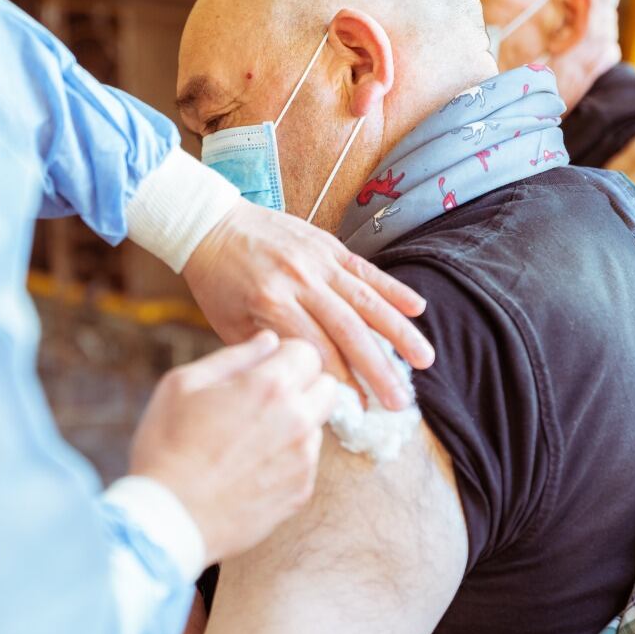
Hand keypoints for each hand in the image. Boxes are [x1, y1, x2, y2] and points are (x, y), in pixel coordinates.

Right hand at [130, 331, 338, 563]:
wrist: (169, 519)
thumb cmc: (166, 445)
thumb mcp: (184, 384)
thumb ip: (234, 357)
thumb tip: (268, 341)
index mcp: (270, 386)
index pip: (309, 351)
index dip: (287, 355)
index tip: (266, 367)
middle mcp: (297, 420)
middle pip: (327, 386)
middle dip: (303, 384)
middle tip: (264, 399)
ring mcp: (303, 460)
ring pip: (318, 425)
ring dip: (296, 422)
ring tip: (251, 437)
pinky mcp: (301, 492)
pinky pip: (307, 461)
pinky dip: (287, 457)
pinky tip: (251, 466)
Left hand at [182, 199, 433, 410]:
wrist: (209, 223)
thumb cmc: (217, 281)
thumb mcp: (228, 323)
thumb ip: (267, 352)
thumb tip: (304, 386)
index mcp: (271, 302)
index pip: (316, 351)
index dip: (340, 383)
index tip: (359, 410)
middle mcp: (300, 280)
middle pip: (349, 331)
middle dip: (377, 370)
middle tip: (399, 401)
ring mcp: (317, 260)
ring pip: (367, 300)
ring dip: (399, 332)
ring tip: (425, 360)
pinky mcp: (327, 244)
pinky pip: (366, 269)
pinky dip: (393, 288)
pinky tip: (418, 308)